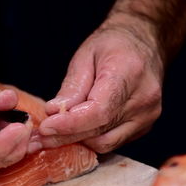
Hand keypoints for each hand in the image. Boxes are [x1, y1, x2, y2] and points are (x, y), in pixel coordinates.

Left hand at [39, 20, 163, 152]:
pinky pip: (112, 142)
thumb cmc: (114, 44)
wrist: (146, 42)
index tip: (45, 127)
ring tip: (52, 134)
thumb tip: (54, 113)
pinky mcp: (143, 126)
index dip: (70, 124)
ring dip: (76, 141)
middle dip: (65, 136)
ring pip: (105, 143)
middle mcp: (144, 99)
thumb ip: (72, 86)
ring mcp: (147, 116)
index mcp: (129, 73)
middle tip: (38, 137)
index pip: (99, 111)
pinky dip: (90, 139)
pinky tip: (73, 131)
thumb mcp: (86, 55)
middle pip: (100, 131)